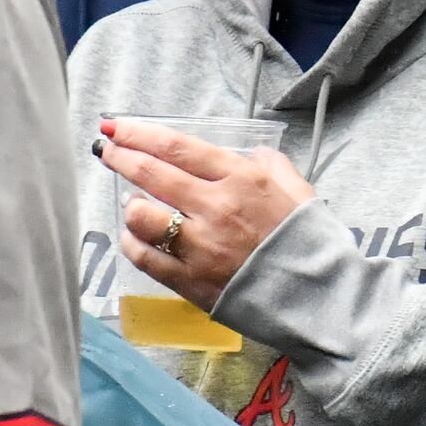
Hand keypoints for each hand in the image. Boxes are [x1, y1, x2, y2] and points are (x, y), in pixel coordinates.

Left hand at [96, 118, 317, 312]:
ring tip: (134, 204)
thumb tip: (249, 154)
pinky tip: (135, 238)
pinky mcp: (190, 280)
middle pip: (151, 173)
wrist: (318, 298)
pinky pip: (145, 258)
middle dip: (121, 156)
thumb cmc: (310, 242)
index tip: (117, 127)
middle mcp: (215, 207)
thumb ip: (270, 165)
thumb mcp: (298, 190)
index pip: (176, 147)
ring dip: (131, 205)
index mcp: (241, 178)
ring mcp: (200, 246)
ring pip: (141, 216)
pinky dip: (133, 244)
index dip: (138, 133)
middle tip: (107, 149)